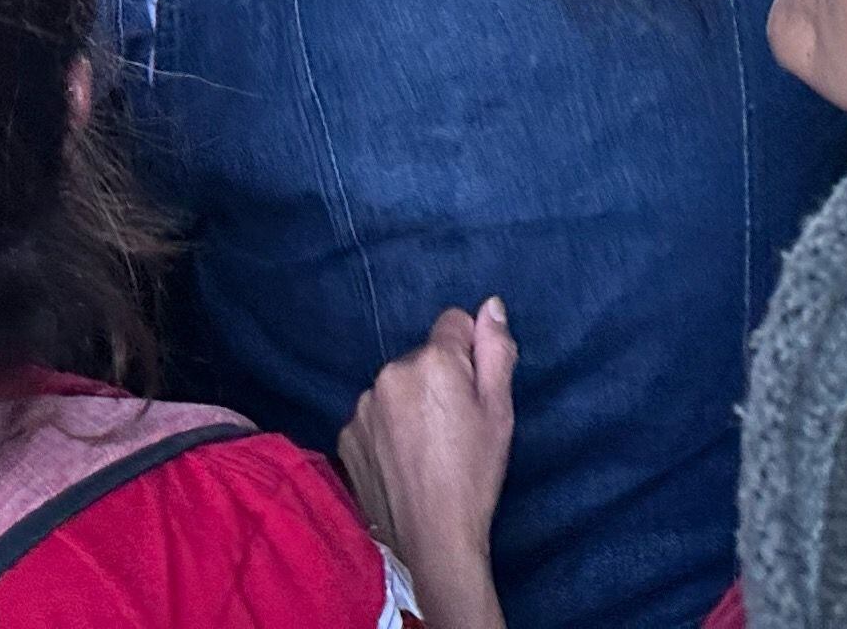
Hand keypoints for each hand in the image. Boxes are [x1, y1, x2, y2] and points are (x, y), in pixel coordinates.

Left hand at [338, 300, 517, 628]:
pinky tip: (402, 461)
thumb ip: (496, 351)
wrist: (432, 541)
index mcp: (432, 361)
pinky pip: (373, 417)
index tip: (473, 392)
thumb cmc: (474, 476)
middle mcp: (390, 373)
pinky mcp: (346, 436)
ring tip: (426, 449)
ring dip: (408, 404)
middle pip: (422, 358)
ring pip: (395, 387)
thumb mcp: (500, 411)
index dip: (469, 355)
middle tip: (453, 427)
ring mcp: (362, 406)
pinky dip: (386, 430)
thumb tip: (490, 305)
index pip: (452, 323)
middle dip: (437, 380)